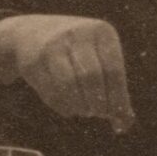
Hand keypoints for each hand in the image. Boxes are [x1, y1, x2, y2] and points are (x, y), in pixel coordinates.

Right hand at [0, 14, 133, 131]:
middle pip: (91, 77)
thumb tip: (125, 124)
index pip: (114, 70)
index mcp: (101, 32)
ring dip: (79, 105)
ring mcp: (52, 45)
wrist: (31, 32)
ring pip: (69, 84)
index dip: (117, 98)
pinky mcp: (32, 61)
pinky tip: (68, 108)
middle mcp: (76, 34)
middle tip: (98, 113)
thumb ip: (115, 89)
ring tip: (84, 110)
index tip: (116, 114)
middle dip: (97, 103)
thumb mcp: (100, 59)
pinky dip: (62, 106)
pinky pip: (50, 91)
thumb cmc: (78, 52)